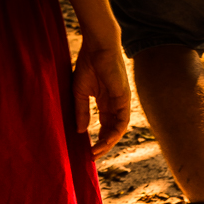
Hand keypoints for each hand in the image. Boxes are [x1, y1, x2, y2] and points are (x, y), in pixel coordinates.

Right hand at [71, 42, 129, 158]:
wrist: (97, 48)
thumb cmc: (88, 65)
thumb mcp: (79, 93)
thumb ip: (81, 112)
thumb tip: (80, 132)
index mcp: (105, 103)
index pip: (105, 126)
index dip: (97, 139)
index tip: (88, 150)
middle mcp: (115, 105)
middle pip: (112, 131)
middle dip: (103, 145)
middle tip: (92, 156)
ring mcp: (121, 102)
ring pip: (119, 129)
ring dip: (109, 142)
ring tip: (97, 152)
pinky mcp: (124, 99)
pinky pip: (122, 121)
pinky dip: (115, 132)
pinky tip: (105, 141)